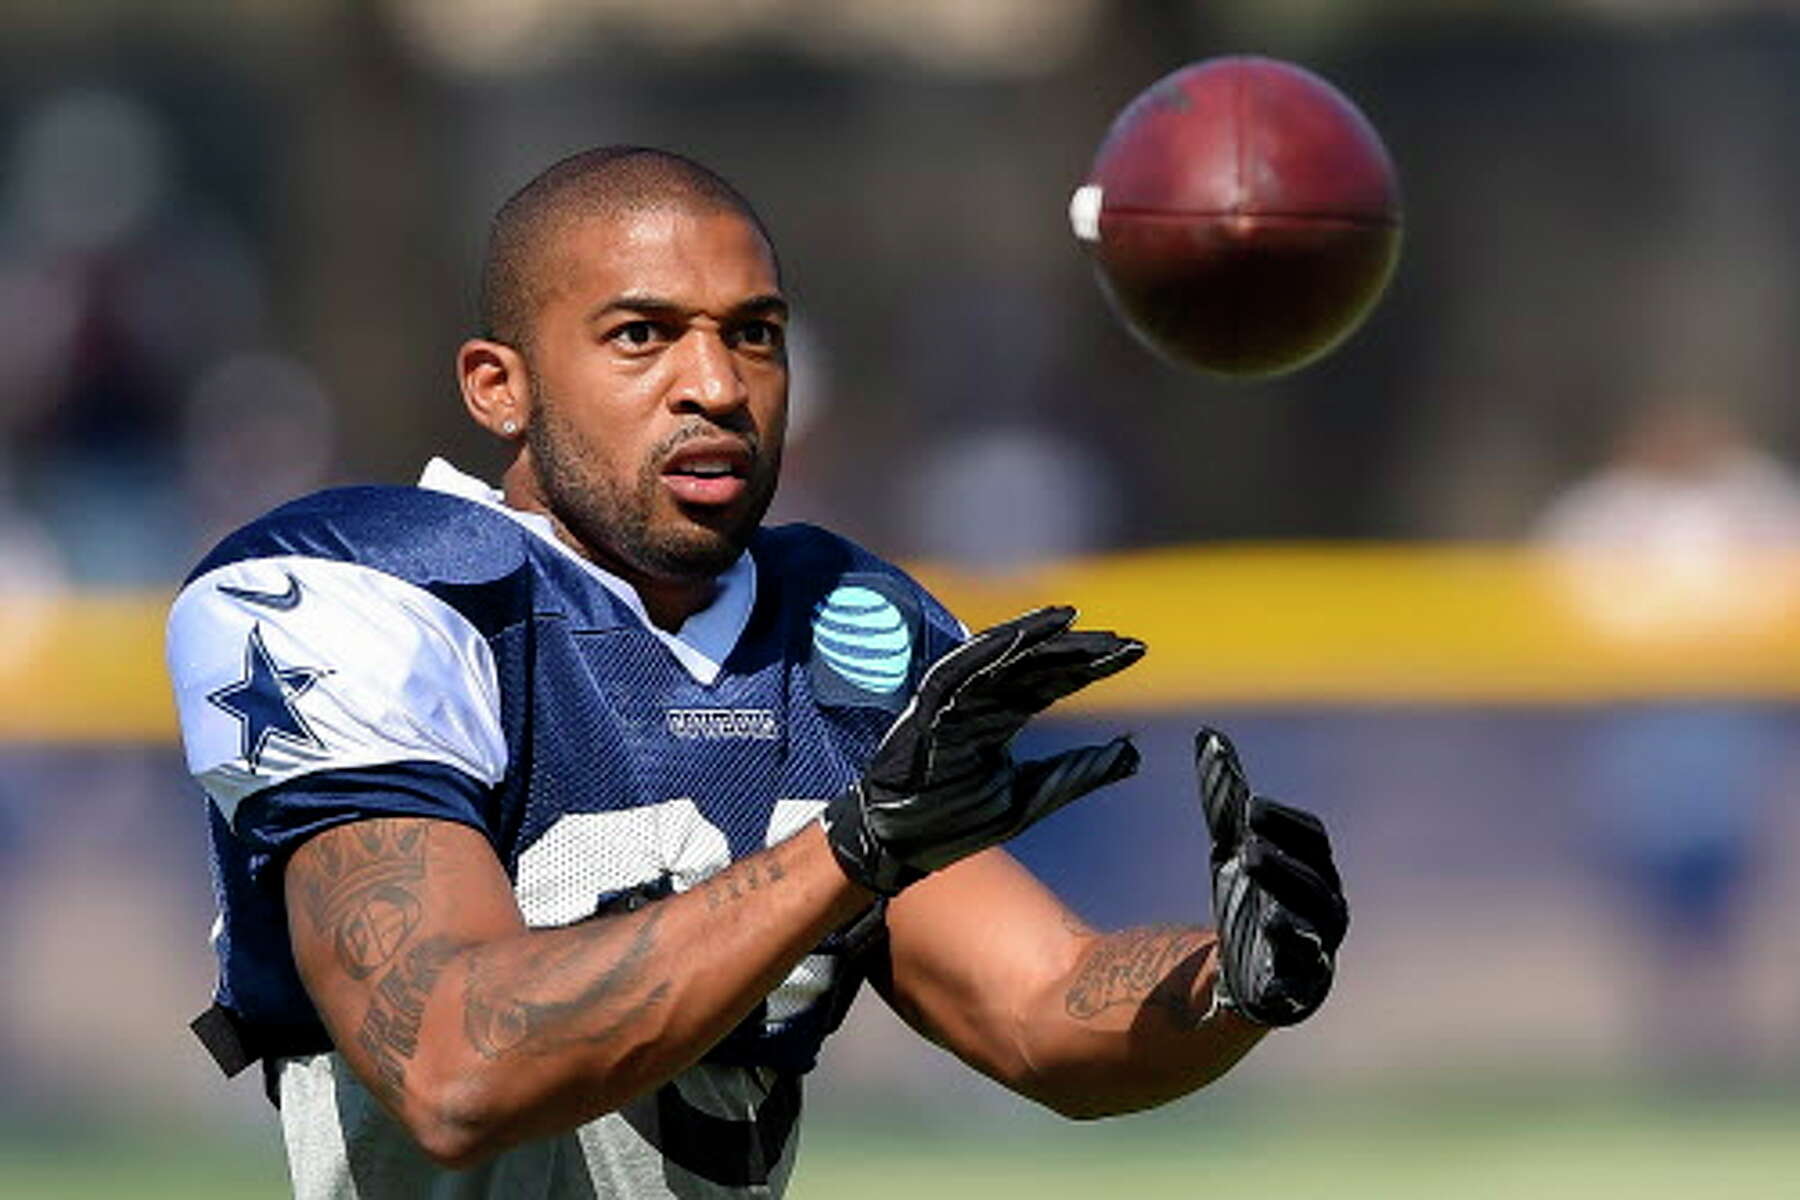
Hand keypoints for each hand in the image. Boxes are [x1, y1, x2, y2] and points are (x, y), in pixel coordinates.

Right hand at [822, 606, 1142, 894]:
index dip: (1093, 666)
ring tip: (1073, 620)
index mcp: (1004, 719)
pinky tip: (1020, 636)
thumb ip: (1078, 774)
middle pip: (1035, 664)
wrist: (897, 845)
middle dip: (1077, 648)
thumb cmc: (954, 821)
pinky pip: (959, 672)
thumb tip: (1133, 753)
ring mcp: (955, 703)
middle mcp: (983, 703)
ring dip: (1035, 637)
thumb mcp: (1030, 798)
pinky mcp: (929, 710)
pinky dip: (987, 651)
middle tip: (1122, 638)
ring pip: (1000, 659)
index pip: (1055, 681)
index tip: (1136, 651)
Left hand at [1197, 727, 1347, 1026]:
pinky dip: (1292, 945)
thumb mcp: (1229, 849)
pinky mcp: (1297, 988)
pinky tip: (1268, 923)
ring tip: (1248, 863)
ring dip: (1286, 890)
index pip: (1314, 841)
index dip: (1286, 822)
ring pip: (1316, 922)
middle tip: (1244, 840)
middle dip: (1286, 858)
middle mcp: (1325, 911)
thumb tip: (1207, 734)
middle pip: (1319, 881)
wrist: (1232, 977)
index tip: (1248, 807)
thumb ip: (1225, 801)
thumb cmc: (1243, 903)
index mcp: (1314, 873)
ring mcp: (1315, 951)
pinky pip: (1305, 968)